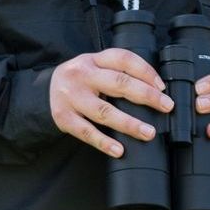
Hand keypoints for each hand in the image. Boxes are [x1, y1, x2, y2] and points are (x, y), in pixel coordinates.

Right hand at [48, 48, 173, 158]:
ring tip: (149, 132)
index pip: (123, 59)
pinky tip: (119, 149)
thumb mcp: (95, 67)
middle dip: (146, 95)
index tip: (162, 87)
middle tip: (166, 106)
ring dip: (129, 123)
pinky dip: (104, 142)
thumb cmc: (80, 81)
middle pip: (118, 84)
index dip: (145, 71)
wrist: (43, 91)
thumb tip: (156, 90)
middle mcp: (81, 75)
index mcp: (93, 60)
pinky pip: (86, 131)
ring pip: (104, 111)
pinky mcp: (64, 117)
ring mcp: (71, 97)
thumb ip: (118, 73)